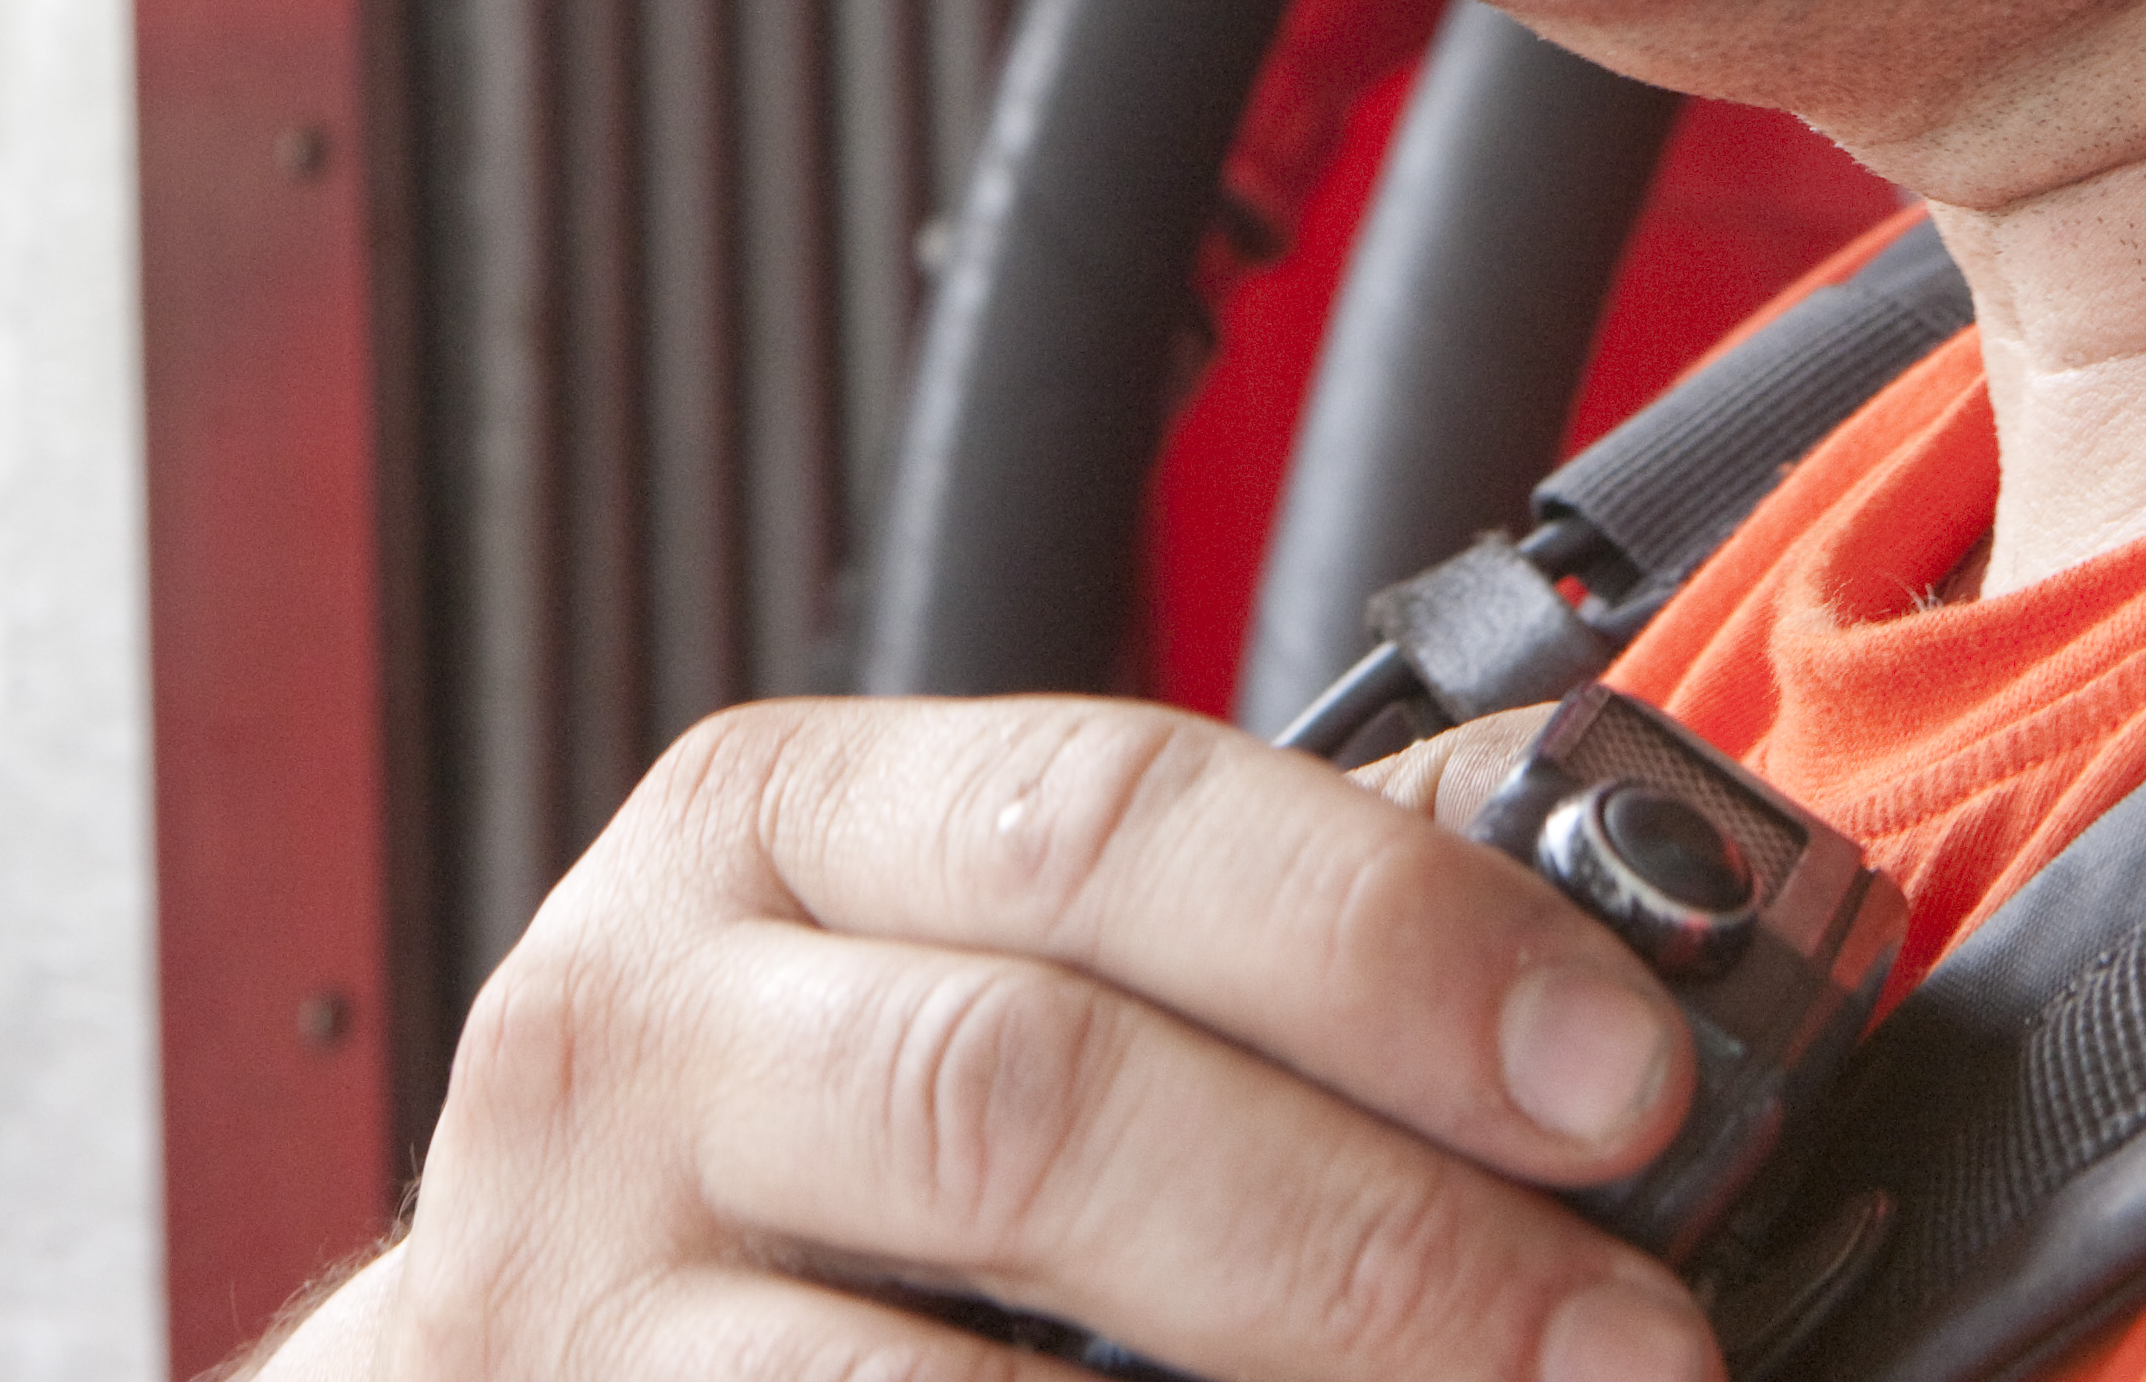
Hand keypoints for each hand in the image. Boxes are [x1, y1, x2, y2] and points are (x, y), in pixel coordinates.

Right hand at [269, 693, 1717, 1380]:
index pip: (1111, 818)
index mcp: (782, 820)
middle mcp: (640, 1023)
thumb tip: (1622, 908)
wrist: (521, 1356)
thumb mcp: (981, 949)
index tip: (1624, 1080)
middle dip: (1377, 1232)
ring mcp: (582, 1284)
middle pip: (1034, 1092)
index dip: (1391, 941)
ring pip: (939, 1372)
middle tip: (1624, 1342)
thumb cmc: (811, 1149)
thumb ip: (1263, 909)